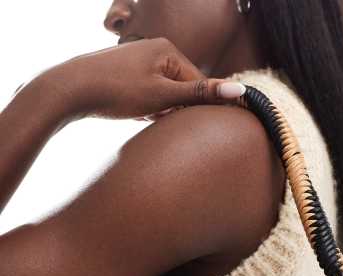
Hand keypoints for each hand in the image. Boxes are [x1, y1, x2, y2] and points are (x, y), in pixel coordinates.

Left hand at [32, 37, 245, 123]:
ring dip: (158, 112)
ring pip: (164, 96)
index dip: (193, 108)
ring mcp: (140, 62)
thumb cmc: (116, 91)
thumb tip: (239, 91)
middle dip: (173, 110)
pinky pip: (149, 96)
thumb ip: (200, 95)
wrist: (69, 90)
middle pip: (181, 90)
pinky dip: (145, 109)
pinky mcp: (127, 74)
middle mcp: (155, 50)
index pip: (198, 84)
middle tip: (155, 119)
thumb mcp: (162, 96)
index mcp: (168, 50)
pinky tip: (132, 114)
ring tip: (140, 115)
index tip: (184, 123)